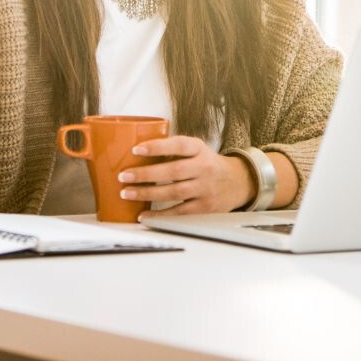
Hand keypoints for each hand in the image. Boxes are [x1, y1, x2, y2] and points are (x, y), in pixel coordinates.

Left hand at [120, 136, 255, 217]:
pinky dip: (160, 215)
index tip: (136, 149)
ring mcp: (205, 188)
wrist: (236, 182)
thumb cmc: (207, 164)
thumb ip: (174, 150)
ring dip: (148, 193)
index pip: (179, 145)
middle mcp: (204, 167)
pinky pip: (179, 212)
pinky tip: (144, 215)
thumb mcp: (196, 150)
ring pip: (174, 192)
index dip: (158, 146)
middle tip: (124, 175)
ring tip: (127, 193)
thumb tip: (137, 153)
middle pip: (174, 171)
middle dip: (146, 174)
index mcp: (199, 149)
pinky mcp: (204, 207)